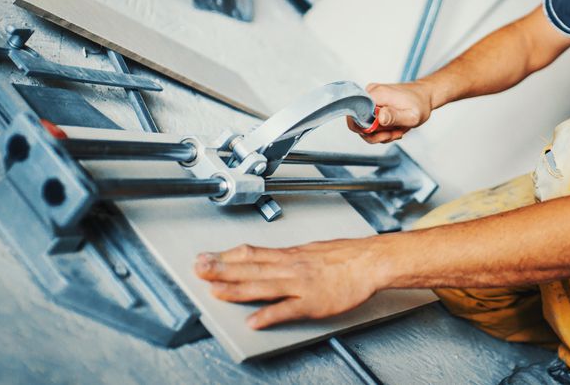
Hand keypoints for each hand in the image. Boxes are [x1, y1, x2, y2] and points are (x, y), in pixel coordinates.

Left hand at [193, 239, 383, 328]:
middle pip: (251, 268)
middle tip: (199, 269)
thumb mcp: (312, 249)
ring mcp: (300, 285)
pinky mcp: (313, 303)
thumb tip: (271, 257)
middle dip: (222, 269)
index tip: (207, 256)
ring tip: (215, 292)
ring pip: (263, 286)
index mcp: (290, 255)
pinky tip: (253, 321)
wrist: (370, 262)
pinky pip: (288, 310)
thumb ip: (290, 257)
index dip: (227, 256)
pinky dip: (270, 315)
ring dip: (237, 289)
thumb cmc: (346, 256)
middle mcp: (291, 267)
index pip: (252, 254)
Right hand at [348, 82, 433, 142]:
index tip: (386, 133)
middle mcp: (369, 94)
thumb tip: (379, 117)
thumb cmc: (420, 104)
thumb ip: (394, 117)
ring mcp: (370, 99)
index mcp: (376, 94)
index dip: (368, 130)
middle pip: (359, 123)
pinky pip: (370, 123)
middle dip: (377, 134)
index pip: (355, 115)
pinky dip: (382, 129)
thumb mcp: (411, 116)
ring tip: (397, 130)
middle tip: (394, 133)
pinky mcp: (372, 104)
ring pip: (365, 126)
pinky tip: (394, 127)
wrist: (424, 96)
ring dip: (381, 133)